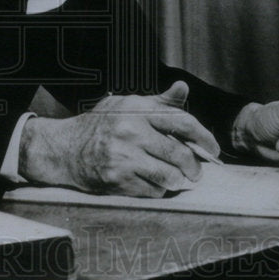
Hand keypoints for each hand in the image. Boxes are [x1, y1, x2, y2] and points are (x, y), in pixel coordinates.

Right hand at [19, 81, 220, 196]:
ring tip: (176, 178)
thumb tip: (182, 88)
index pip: (181, 122)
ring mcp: (123, 157)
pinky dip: (158, 189)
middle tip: (196, 171)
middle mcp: (130, 131)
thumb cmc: (101, 125)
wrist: (66, 149)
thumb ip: (159, 102)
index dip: (203, 136)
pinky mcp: (117, 180)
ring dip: (178, 180)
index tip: (212, 148)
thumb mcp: (127, 105)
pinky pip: (153, 191)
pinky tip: (151, 181)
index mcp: (136, 109)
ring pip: (169, 176)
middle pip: (179, 153)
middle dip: (194, 166)